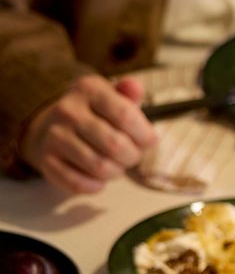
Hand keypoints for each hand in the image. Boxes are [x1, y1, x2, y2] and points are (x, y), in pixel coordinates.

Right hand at [19, 74, 156, 193]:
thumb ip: (129, 96)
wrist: (54, 132)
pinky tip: (97, 177)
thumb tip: (135, 88)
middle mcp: (68, 109)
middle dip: (132, 157)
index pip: (126, 116)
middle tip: (130, 155)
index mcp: (88, 89)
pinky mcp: (48, 161)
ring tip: (113, 164)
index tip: (148, 141)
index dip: (145, 135)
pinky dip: (96, 186)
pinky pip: (80, 184)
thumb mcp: (112, 99)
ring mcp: (55, 135)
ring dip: (115, 172)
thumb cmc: (96, 118)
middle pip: (116, 145)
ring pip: (100, 167)